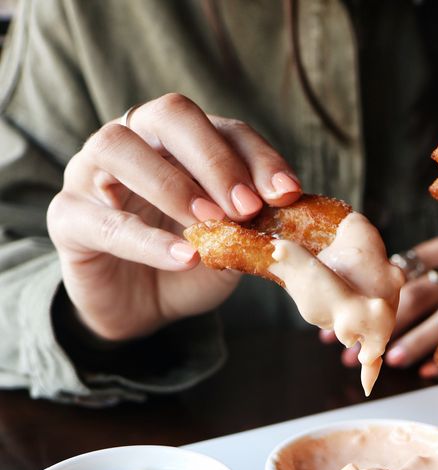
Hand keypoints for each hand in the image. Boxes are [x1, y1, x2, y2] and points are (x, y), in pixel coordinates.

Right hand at [48, 93, 301, 341]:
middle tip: (247, 206)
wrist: (142, 308)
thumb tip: (292, 214)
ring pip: (118, 147)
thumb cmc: (188, 265)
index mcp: (181, 143)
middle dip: (215, 160)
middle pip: (170, 116)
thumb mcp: (230, 246)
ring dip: (173, 184)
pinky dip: (147, 239)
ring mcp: (93, 174)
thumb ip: (251, 226)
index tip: (288, 194)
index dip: (259, 157)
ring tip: (211, 224)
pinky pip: (101, 219)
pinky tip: (184, 257)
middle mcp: (135, 142)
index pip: (225, 129)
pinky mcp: (68, 217)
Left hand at [322, 237, 437, 377]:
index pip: (407, 265)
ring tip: (390, 358)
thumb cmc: (423, 282)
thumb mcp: (412, 271)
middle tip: (362, 344)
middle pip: (417, 296)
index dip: (374, 289)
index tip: (348, 311)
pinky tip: (421, 371)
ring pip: (437, 321)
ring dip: (412, 342)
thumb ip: (387, 280)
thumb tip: (336, 309)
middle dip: (386, 323)